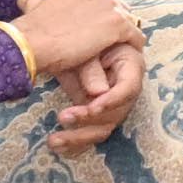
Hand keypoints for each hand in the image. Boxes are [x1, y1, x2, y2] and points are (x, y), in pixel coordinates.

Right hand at [7, 0, 132, 80]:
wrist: (33, 41)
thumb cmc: (32, 31)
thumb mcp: (36, 6)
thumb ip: (37, 0)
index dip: (103, 9)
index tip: (101, 22)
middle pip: (118, 2)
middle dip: (117, 18)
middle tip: (113, 36)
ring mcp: (109, 4)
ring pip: (128, 18)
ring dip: (126, 31)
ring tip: (123, 45)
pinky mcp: (117, 23)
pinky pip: (134, 34)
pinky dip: (134, 43)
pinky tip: (131, 52)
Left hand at [48, 37, 144, 154]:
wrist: (61, 39)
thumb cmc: (78, 36)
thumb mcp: (84, 48)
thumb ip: (92, 69)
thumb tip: (98, 92)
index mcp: (129, 66)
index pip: (129, 87)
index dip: (112, 100)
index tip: (92, 108)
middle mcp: (123, 89)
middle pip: (116, 114)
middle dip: (89, 120)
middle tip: (63, 117)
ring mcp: (110, 104)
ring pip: (102, 128)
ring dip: (78, 137)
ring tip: (53, 141)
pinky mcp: (95, 115)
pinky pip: (89, 132)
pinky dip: (74, 142)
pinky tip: (56, 147)